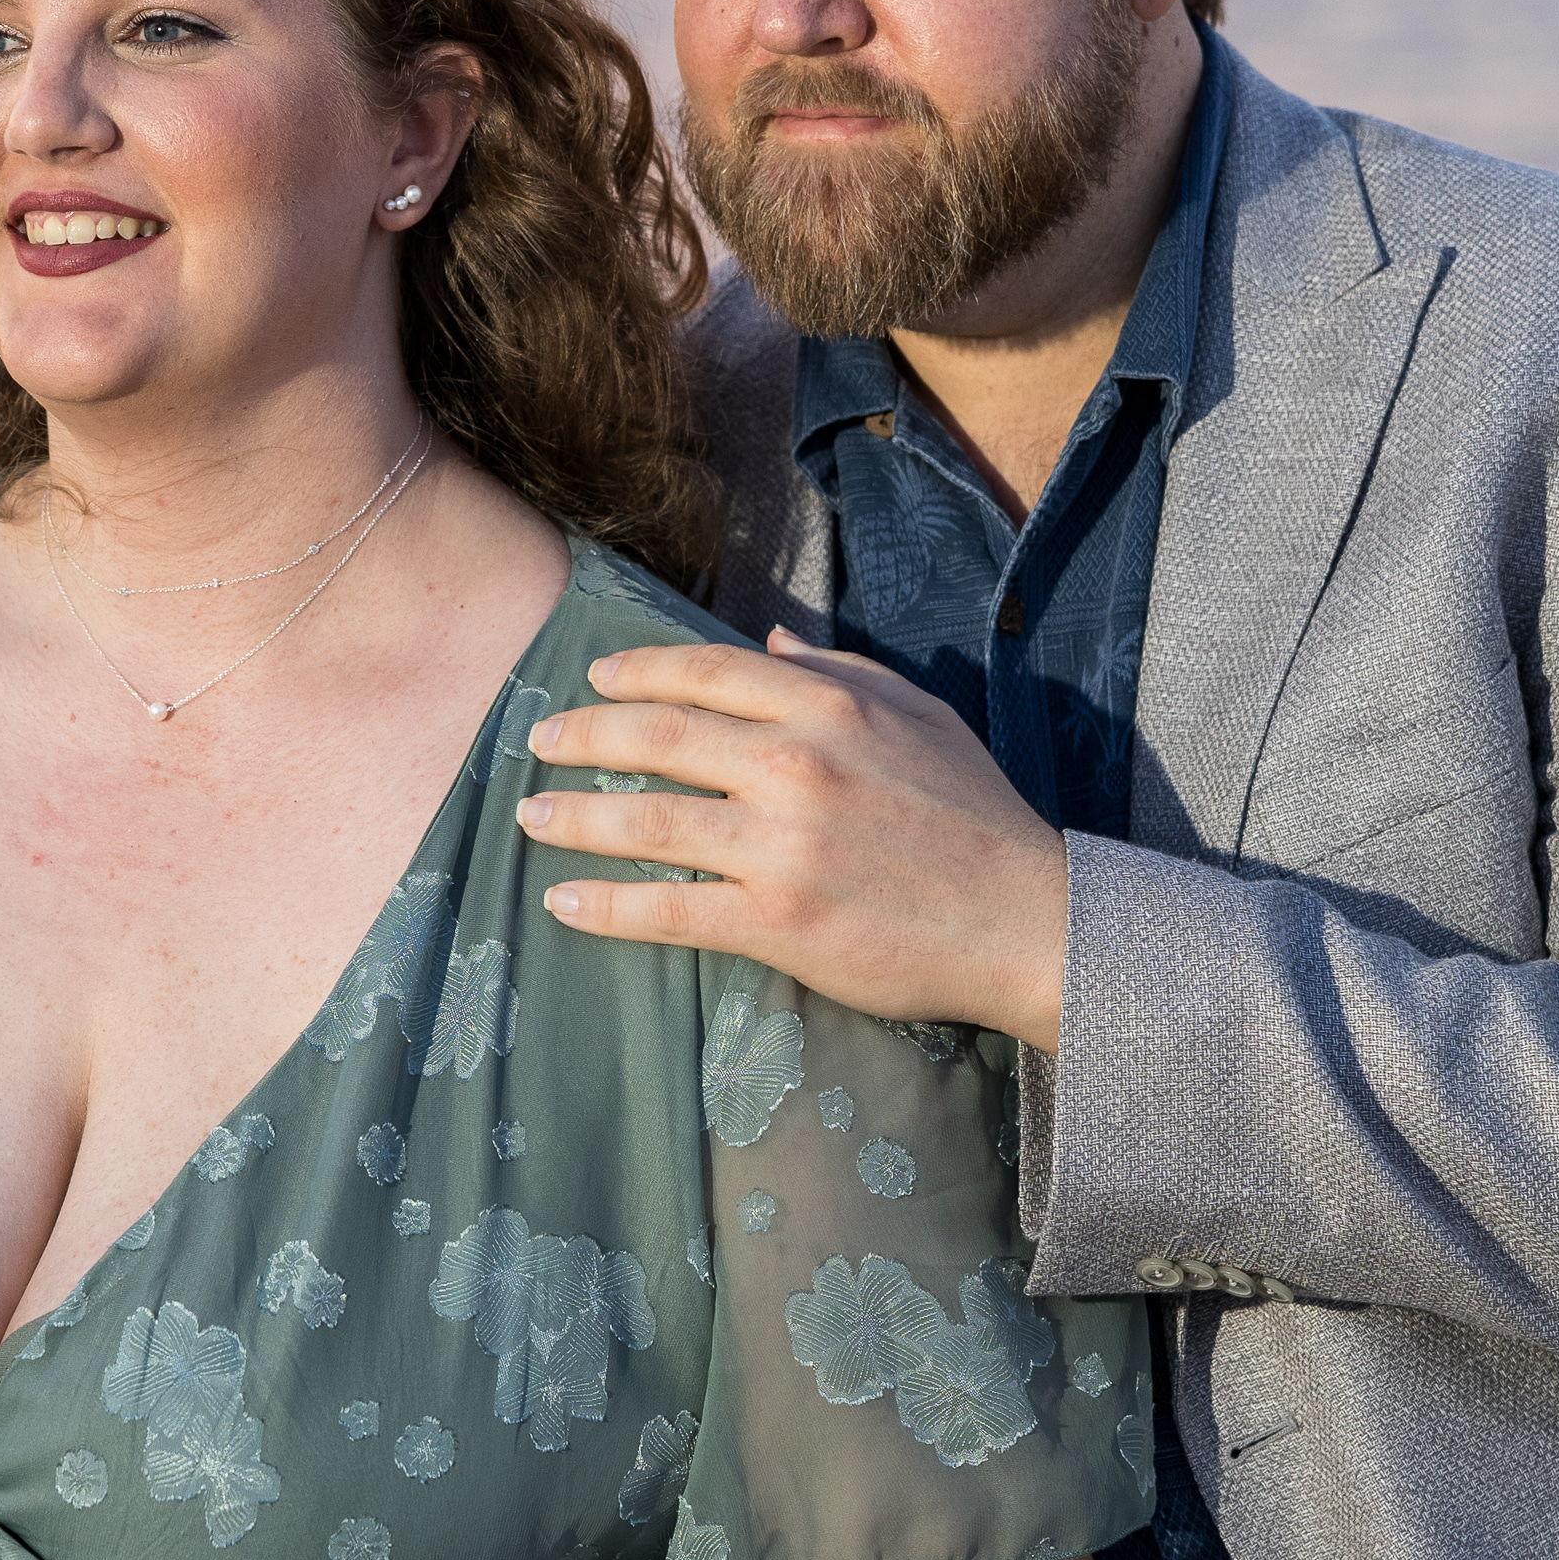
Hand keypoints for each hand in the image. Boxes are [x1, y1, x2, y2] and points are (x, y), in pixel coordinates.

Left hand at [517, 627, 1069, 1048]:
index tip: (593, 681)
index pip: (703, 671)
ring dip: (574, 817)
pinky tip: (564, 902)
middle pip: (655, 737)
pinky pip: (670, 909)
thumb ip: (838, 672)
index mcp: (828, 706)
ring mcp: (782, 845)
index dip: (635, 672)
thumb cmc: (975, 813)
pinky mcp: (778, 920)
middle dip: (582, 738)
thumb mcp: (919, 715)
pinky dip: (606, 905)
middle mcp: (795, 765)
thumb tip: (768, 639)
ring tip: (529, 816)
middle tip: (538, 743)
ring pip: (647, 821)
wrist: (1029, 919)